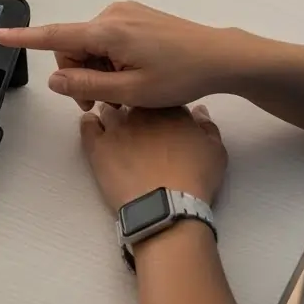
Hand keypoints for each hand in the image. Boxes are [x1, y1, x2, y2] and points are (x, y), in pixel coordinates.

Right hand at [0, 1, 244, 109]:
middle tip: (105, 106)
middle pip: (74, 47)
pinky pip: (108, 40)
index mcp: (107, 31)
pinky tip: (132, 77)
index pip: (55, 35)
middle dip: (80, 76)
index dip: (25, 38)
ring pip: (91, 46)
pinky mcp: (136, 16)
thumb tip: (54, 79)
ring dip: (98, 71)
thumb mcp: (131, 92)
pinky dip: (111, 60)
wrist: (220, 57)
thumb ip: (87, 86)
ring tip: (125, 94)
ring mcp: (125, 13)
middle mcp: (112, 15)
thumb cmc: (179, 76)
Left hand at [80, 104, 227, 210]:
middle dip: (135, 110)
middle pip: (133, 101)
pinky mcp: (97, 145)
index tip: (161, 121)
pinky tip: (95, 130)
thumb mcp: (216, 152)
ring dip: (112, 115)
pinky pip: (87, 125)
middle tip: (139, 126)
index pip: (161, 97)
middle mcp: (142, 112)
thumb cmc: (195, 179)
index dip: (160, 108)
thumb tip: (199, 111)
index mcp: (171, 109)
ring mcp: (117, 127)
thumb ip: (207, 127)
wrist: (166, 206)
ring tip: (117, 130)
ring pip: (109, 109)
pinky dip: (90, 124)